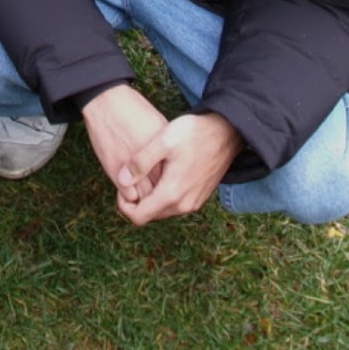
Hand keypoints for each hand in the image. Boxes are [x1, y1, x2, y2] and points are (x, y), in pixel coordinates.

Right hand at [80, 84, 169, 202]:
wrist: (107, 102)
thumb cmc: (134, 110)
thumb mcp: (160, 126)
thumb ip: (167, 149)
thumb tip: (174, 164)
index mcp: (166, 151)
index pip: (176, 179)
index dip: (175, 186)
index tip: (173, 186)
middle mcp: (152, 162)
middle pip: (163, 193)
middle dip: (162, 197)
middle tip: (159, 196)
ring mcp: (134, 168)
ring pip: (146, 198)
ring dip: (147, 201)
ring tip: (146, 196)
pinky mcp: (116, 170)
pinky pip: (128, 195)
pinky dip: (131, 197)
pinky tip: (131, 190)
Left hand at [115, 112, 243, 225]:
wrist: (227, 132)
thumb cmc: (194, 133)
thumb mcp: (163, 142)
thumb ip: (140, 162)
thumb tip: (121, 181)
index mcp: (171, 194)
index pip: (138, 217)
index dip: (124, 205)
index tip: (123, 185)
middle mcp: (184, 205)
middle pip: (150, 215)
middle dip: (137, 202)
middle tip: (132, 176)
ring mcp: (194, 202)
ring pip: (163, 210)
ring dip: (151, 198)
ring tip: (146, 173)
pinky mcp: (200, 196)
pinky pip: (176, 204)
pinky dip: (165, 195)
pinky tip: (163, 174)